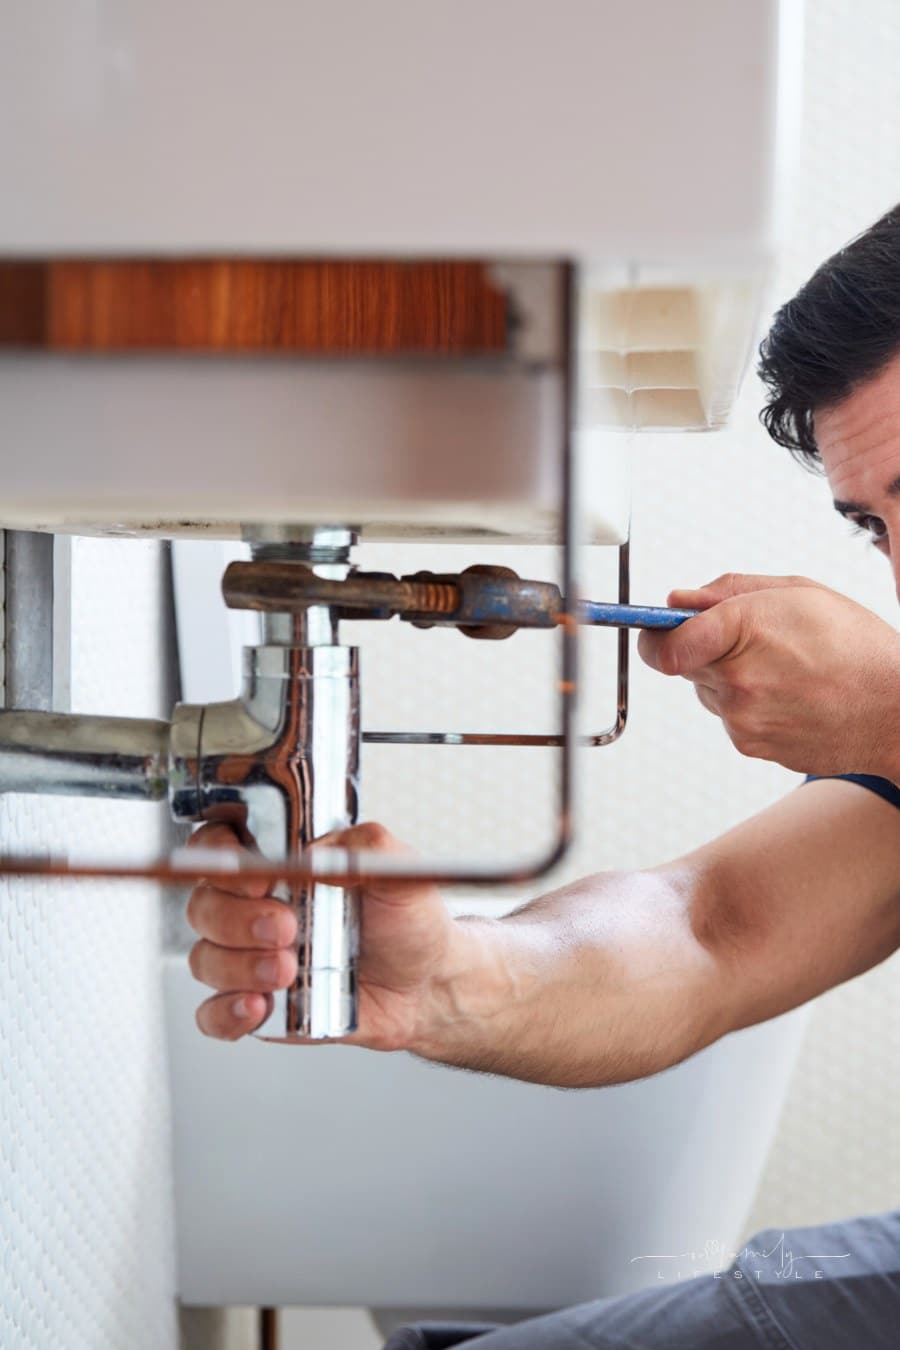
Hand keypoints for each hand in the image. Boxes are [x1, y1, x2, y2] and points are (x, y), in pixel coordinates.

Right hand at [185, 821, 465, 1047]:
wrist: (426, 985)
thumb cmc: (407, 923)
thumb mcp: (399, 872)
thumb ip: (367, 846)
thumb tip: (318, 852)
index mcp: (280, 866)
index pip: (218, 845)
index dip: (219, 856)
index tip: (258, 876)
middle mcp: (255, 908)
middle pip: (203, 905)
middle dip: (236, 919)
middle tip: (285, 928)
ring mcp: (251, 959)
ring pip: (204, 959)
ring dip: (238, 966)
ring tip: (288, 969)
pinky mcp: (258, 1005)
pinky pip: (212, 1014)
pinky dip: (226, 1012)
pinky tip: (260, 1005)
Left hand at [638, 572, 899, 776]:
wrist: (895, 711)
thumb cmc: (856, 646)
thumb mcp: (799, 593)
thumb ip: (728, 591)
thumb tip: (678, 601)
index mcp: (742, 631)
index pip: (661, 644)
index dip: (653, 634)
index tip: (657, 629)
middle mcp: (735, 681)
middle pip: (682, 663)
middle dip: (704, 648)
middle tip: (750, 640)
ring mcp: (741, 720)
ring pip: (707, 690)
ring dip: (729, 677)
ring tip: (783, 669)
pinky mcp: (750, 745)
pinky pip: (730, 717)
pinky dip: (749, 705)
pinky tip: (789, 695)